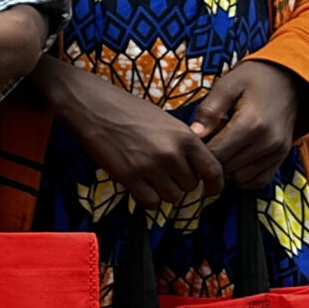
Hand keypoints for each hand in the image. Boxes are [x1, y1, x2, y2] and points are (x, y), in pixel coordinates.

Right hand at [45, 61, 222, 208]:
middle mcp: (171, 153)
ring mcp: (150, 167)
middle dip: (180, 182)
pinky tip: (139, 183)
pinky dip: (148, 197)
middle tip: (164, 171)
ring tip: (149, 175)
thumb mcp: (166, 120)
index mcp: (184, 136)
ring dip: (163, 190)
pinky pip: (151, 202)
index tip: (212, 191)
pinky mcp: (129, 177)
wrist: (92, 105)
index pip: (213, 170)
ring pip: (172, 197)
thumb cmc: (127, 109)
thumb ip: (184, 143)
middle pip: (190, 186)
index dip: (215, 185)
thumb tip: (196, 167)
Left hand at [193, 59, 305, 190]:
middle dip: (212, 158)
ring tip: (224, 145)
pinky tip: (236, 157)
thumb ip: (209, 110)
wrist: (290, 80)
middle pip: (226, 167)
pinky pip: (258, 180)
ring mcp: (277, 152)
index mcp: (251, 123)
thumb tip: (194, 135)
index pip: (216, 153)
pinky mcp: (282, 158)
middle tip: (209, 139)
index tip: (195, 139)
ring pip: (240, 177)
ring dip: (226, 167)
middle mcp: (268, 142)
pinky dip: (243, 175)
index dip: (199, 150)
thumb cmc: (253, 79)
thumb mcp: (227, 85)